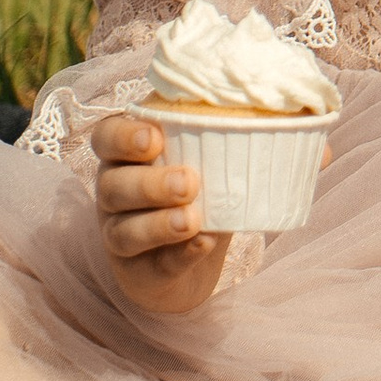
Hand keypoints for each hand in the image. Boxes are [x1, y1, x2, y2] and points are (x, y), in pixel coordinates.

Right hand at [92, 111, 232, 314]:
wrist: (198, 256)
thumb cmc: (203, 192)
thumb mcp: (210, 159)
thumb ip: (224, 136)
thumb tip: (274, 107)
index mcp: (127, 157)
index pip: (106, 137)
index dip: (122, 137)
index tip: (154, 138)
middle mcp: (114, 194)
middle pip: (113, 186)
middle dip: (150, 183)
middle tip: (189, 182)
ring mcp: (121, 235)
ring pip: (124, 230)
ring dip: (159, 224)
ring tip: (193, 219)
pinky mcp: (140, 273)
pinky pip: (156, 264)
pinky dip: (181, 254)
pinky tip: (203, 243)